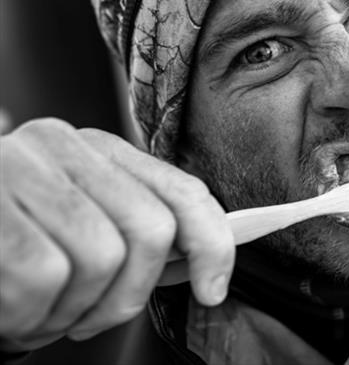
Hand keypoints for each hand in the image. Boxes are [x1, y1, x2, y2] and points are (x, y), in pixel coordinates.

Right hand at [0, 118, 234, 350]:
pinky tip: (13, 312)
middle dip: (127, 296)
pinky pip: (43, 275)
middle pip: (151, 229)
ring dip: (71, 312)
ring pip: (101, 257)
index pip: (182, 191)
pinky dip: (32, 314)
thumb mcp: (80, 230)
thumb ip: (137, 236)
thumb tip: (204, 265)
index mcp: (99, 150)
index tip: (214, 290)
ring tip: (40, 312)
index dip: (212, 244)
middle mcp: (63, 144)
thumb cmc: (9, 246)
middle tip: (87, 319)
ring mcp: (17, 165)